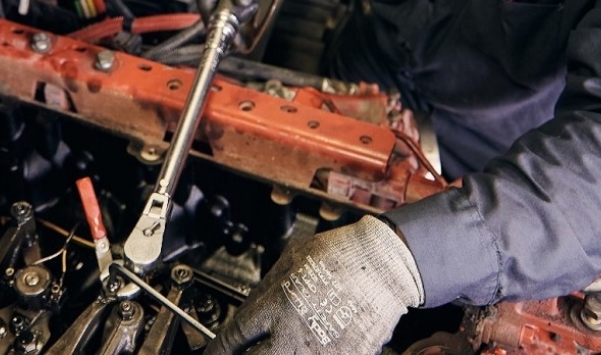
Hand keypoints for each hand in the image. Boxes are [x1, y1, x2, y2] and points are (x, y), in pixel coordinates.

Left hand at [206, 217, 423, 354]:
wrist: (384, 265)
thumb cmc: (341, 255)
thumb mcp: (292, 259)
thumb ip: (267, 287)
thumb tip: (249, 309)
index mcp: (277, 303)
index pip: (235, 336)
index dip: (219, 348)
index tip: (216, 352)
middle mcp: (293, 333)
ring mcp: (318, 353)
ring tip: (275, 350)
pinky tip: (306, 349)